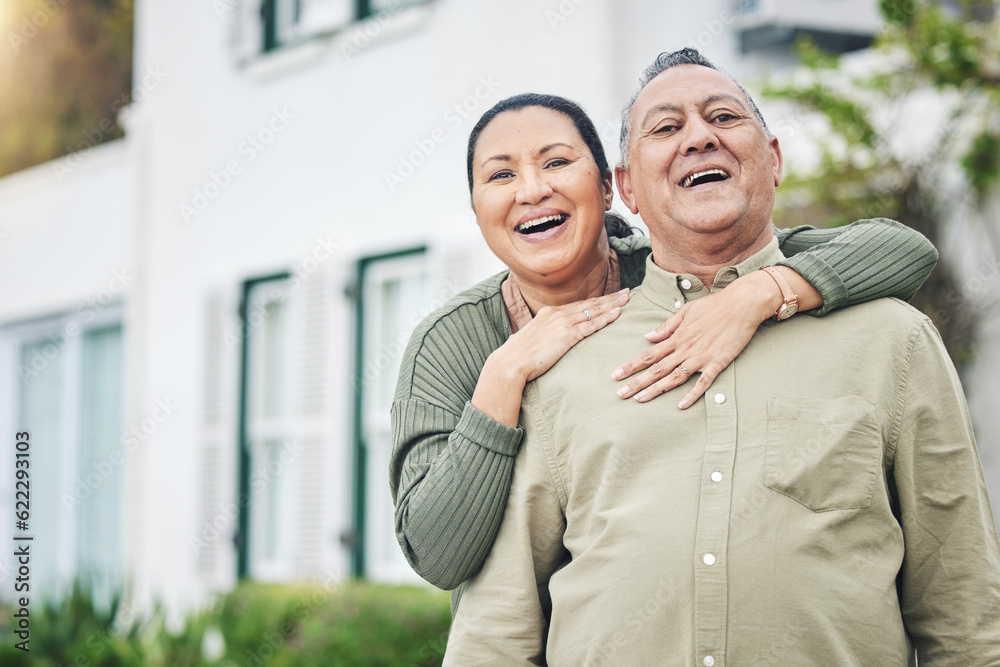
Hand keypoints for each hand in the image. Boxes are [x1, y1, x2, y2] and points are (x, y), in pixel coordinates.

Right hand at [511, 288, 629, 382]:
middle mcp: (557, 314)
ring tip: (628, 299)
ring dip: (613, 304)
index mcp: (548, 313)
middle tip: (627, 292)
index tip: (610, 297)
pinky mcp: (567, 336)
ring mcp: (562, 323)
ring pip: (593, 311)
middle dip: (610, 298)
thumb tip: (549, 340)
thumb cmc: (519, 355)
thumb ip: (544, 335)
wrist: (511, 362)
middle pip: (589, 303)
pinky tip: (617, 313)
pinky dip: (606, 318)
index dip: (596, 301)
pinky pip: (591, 325)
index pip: (578, 305)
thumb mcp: (532, 339)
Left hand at [611, 272, 779, 408]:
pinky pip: (703, 382)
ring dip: (656, 389)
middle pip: (656, 369)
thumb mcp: (686, 311)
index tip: (615, 375)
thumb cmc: (715, 305)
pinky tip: (681, 405)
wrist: (743, 304)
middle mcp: (685, 349)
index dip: (631, 365)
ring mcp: (701, 357)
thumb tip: (647, 336)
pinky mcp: (718, 363)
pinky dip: (692, 394)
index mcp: (677, 337)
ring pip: (674, 377)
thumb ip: (667, 327)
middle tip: (620, 394)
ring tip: (639, 400)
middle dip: (636, 382)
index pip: (649, 354)